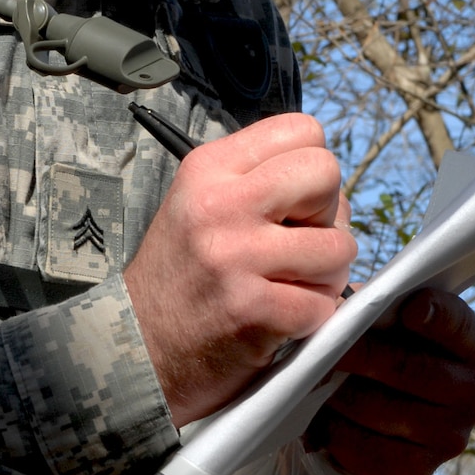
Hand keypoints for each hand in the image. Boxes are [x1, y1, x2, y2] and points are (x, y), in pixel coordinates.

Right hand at [125, 113, 356, 427]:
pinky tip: (278, 318)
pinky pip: (322, 304)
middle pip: (325, 174)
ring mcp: (235, 256)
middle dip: (327, 215)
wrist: (135, 344)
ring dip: (326, 275)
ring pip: (339, 246)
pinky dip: (310, 318)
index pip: (303, 131)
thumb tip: (333, 192)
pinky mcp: (250, 308)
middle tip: (295, 244)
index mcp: (209, 168)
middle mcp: (219, 204)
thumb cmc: (182, 275)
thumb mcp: (202, 203)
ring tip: (288, 286)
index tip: (289, 204)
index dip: (311, 169)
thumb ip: (259, 181)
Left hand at [306, 286, 474, 474]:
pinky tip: (320, 418)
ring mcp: (450, 437)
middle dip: (360, 355)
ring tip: (312, 381)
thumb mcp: (388, 325)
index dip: (435, 315)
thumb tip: (340, 312)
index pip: (458, 326)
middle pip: (410, 369)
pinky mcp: (419, 471)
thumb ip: (378, 313)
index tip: (408, 308)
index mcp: (472, 348)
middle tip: (323, 346)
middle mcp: (472, 394)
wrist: (385, 418)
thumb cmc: (385, 353)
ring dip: (339, 394)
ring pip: (382, 410)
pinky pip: (369, 450)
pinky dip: (336, 432)